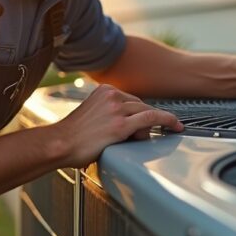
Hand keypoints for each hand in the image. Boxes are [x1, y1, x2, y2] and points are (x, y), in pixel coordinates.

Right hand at [53, 84, 182, 166]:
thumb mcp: (91, 114)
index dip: (138, 113)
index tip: (147, 121)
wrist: (59, 144)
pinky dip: (167, 120)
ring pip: (146, 113)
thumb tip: (130, 125)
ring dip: (151, 127)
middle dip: (144, 121)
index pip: (131, 99)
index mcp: (104, 90)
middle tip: (140, 137)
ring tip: (146, 137)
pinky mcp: (121, 124)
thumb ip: (109, 113)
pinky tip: (176, 125)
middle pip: (140, 105)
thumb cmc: (72, 136)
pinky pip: (151, 118)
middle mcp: (111, 96)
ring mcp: (117, 109)